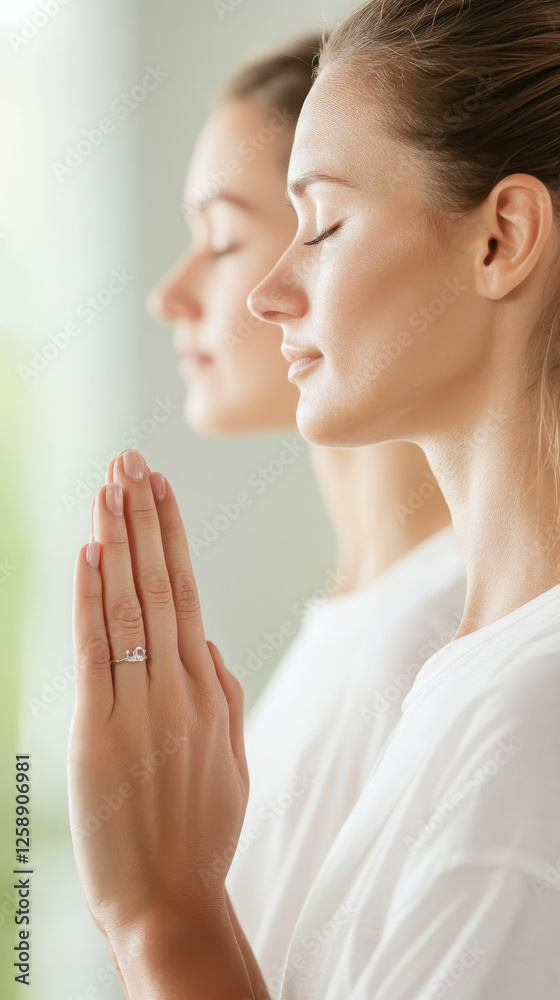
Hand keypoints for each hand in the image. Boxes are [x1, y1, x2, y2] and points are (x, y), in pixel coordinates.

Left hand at [68, 448, 248, 943]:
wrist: (173, 903)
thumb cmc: (202, 834)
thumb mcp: (232, 760)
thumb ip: (224, 696)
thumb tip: (208, 642)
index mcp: (209, 691)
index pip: (189, 594)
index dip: (172, 536)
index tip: (160, 487)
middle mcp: (180, 688)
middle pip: (161, 585)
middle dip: (145, 517)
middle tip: (131, 459)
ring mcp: (143, 708)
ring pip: (132, 607)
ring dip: (121, 540)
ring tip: (111, 484)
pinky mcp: (101, 734)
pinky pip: (98, 653)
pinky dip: (93, 600)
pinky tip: (91, 553)